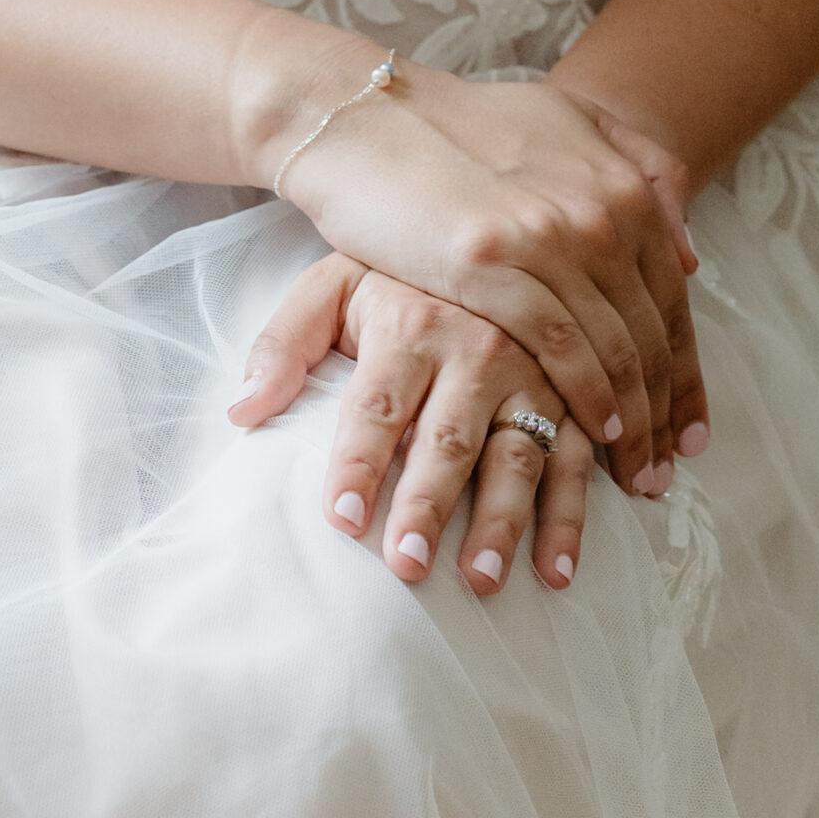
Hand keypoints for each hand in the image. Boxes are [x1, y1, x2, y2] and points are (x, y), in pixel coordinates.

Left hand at [230, 254, 593, 593]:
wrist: (482, 238)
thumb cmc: (392, 283)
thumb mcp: (330, 289)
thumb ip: (283, 343)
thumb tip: (242, 410)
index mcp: (412, 322)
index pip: (377, 404)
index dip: (359, 462)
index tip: (342, 521)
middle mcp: (476, 347)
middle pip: (448, 436)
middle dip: (427, 503)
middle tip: (407, 564)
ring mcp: (530, 374)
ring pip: (518, 455)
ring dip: (503, 521)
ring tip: (480, 579)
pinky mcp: (572, 397)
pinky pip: (576, 461)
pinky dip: (570, 519)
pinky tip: (555, 572)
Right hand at [263, 46, 706, 498]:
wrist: (364, 118)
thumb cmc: (457, 126)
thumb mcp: (562, 120)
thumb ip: (637, 167)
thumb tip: (688, 250)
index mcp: (620, 182)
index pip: (673, 300)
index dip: (687, 375)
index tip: (690, 433)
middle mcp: (600, 210)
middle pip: (652, 336)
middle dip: (665, 415)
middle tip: (663, 474)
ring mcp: (549, 238)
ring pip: (615, 352)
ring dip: (633, 425)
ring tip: (634, 477)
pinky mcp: (492, 265)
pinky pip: (562, 348)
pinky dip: (587, 397)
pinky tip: (593, 432)